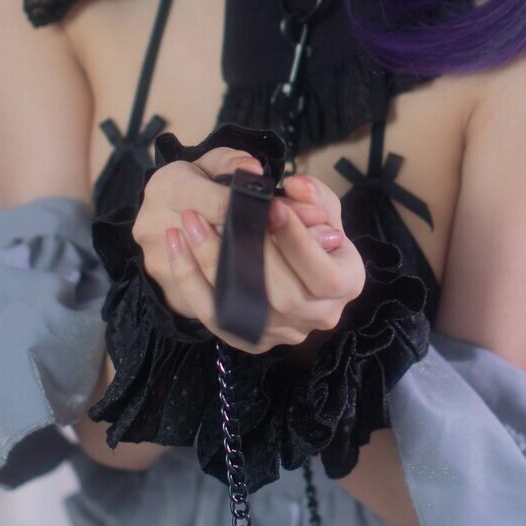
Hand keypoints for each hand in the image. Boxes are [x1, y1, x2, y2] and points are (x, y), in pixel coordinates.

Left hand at [133, 146, 365, 354]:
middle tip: (219, 211)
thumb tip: (297, 187)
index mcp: (347, 282)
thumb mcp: (320, 206)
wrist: (288, 257)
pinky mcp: (250, 338)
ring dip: (213, 262)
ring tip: (190, 222)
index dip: (299, 243)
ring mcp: (285, 333)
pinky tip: (177, 245)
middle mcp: (321, 315)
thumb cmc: (309, 228)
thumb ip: (314, 194)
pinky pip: (215, 315)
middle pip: (285, 295)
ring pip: (246, 306)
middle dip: (251, 251)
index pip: (325, 274)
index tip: (272, 207)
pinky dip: (191, 280)